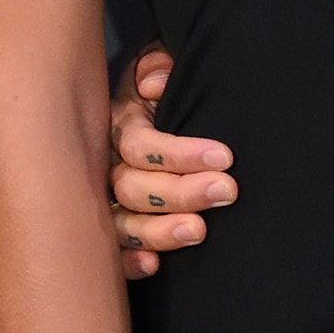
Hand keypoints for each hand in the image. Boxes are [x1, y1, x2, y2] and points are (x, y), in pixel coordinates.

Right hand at [109, 50, 232, 277]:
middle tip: (226, 190)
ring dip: (157, 232)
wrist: (179, 115)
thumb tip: (155, 82)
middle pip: (130, 187)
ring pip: (120, 224)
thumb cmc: (174, 93)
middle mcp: (107, 166)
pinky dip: (129, 263)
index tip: (224, 157)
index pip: (137, 144)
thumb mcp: (165, 70)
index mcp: (119, 126)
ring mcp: (108, 202)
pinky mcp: (117, 233)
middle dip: (180, 192)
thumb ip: (159, 66)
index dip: (178, 153)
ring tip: (198, 231)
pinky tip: (153, 266)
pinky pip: (112, 254)